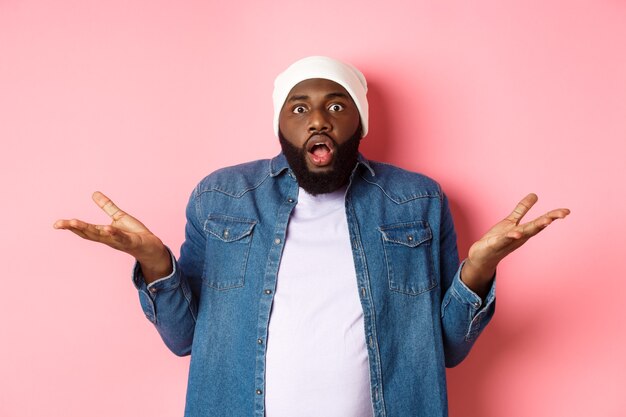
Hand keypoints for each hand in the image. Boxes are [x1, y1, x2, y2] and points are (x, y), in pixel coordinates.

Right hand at [53, 191, 171, 281]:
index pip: (85, 229)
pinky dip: (114, 233)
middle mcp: (108, 238)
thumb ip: (107, 206)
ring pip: (101, 235)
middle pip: (88, 233)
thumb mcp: (119, 217)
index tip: (56, 224)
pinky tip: (106, 228)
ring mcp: (119, 241)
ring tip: (74, 222)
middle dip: (74, 228)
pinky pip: (121, 237)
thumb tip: (94, 193)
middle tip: (59, 224)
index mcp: (104, 232)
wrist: (151, 247)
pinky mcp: (131, 241)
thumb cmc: (135, 233)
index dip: (71, 226)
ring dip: (88, 229)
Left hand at [461, 193, 569, 296]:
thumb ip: (522, 209)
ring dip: (533, 228)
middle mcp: (519, 236)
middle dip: (548, 219)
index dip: (553, 216)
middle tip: (563, 214)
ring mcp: (508, 241)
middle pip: (535, 227)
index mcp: (524, 230)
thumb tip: (535, 195)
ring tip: (546, 220)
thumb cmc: (498, 239)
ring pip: (522, 233)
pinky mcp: (495, 244)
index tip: (567, 211)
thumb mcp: (511, 221)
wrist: (483, 257)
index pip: (540, 222)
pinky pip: (503, 240)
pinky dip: (509, 236)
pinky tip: (515, 233)